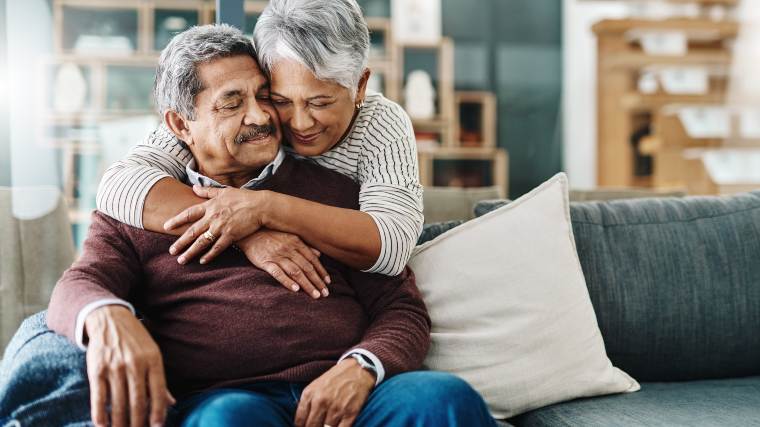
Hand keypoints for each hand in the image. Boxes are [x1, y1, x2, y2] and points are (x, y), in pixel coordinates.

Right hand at [85, 305, 174, 426]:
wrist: (109, 319)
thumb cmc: (135, 340)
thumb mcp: (153, 354)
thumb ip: (159, 379)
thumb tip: (171, 403)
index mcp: (153, 360)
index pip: (158, 392)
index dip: (158, 413)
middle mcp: (135, 364)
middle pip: (138, 402)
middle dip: (138, 423)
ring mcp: (115, 367)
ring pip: (119, 404)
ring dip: (120, 423)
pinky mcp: (97, 370)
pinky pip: (99, 398)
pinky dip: (101, 415)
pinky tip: (103, 425)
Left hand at [164, 186, 267, 264]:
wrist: (260, 206)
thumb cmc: (243, 198)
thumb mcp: (224, 191)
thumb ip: (208, 191)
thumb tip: (194, 187)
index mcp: (210, 206)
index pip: (189, 213)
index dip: (177, 220)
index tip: (166, 226)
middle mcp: (213, 217)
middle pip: (192, 232)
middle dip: (180, 242)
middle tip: (171, 251)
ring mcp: (221, 227)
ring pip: (202, 242)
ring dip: (190, 252)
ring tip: (181, 260)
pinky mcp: (231, 235)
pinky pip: (217, 248)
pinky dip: (209, 255)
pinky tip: (202, 261)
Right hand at [238, 230, 330, 298]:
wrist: (248, 232)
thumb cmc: (271, 234)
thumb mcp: (289, 236)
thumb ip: (304, 246)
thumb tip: (319, 254)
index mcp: (296, 243)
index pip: (312, 260)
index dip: (321, 271)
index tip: (328, 282)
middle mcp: (289, 249)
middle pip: (306, 268)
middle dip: (317, 281)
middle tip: (325, 294)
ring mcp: (277, 256)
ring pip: (296, 272)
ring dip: (307, 284)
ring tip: (315, 295)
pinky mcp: (265, 262)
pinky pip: (278, 273)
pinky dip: (287, 281)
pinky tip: (295, 289)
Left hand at [294, 358, 374, 426]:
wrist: (357, 370)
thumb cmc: (335, 378)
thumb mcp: (315, 385)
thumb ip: (307, 401)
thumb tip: (302, 420)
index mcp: (310, 394)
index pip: (299, 420)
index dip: (302, 426)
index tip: (306, 426)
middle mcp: (321, 401)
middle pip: (311, 426)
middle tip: (317, 426)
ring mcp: (336, 408)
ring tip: (326, 425)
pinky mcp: (350, 413)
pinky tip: (337, 426)